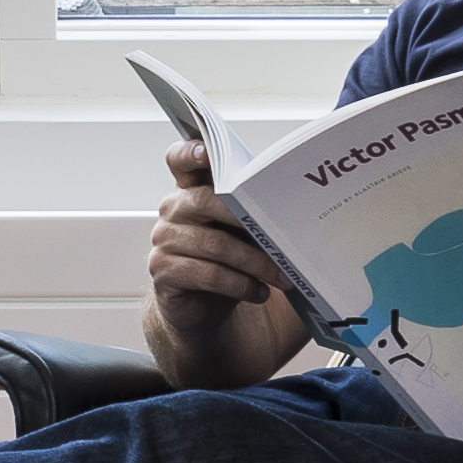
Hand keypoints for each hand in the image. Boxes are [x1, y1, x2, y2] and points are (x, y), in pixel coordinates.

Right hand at [141, 150, 309, 390]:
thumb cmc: (230, 262)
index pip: (179, 159)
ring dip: (255, 263)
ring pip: (213, 244)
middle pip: (205, 201)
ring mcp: (164, 241)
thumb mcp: (243, 233)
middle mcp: (172, 210)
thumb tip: (298, 203)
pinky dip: (240, 285)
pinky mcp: (164, 272)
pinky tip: (258, 292)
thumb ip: (254, 212)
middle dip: (248, 220)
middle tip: (282, 240)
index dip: (189, 152)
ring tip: (283, 277)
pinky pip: (207, 274)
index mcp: (190, 190)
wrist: (204, 310)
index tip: (206, 151)